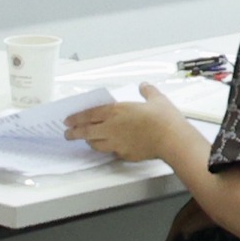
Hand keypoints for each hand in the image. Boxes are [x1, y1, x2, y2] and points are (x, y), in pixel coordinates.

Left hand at [63, 84, 207, 171]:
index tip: (68, 120)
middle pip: (86, 132)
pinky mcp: (125, 154)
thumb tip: (144, 86)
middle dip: (74, 133)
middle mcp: (111, 128)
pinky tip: (110, 148)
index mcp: (116, 111)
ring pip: (95, 144)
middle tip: (67, 134)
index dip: (76, 118)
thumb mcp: (157, 99)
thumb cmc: (164, 119)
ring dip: (89, 142)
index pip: (89, 115)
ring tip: (87, 140)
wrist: (172, 139)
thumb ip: (147, 91)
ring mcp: (117, 143)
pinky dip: (108, 149)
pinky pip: (111, 152)